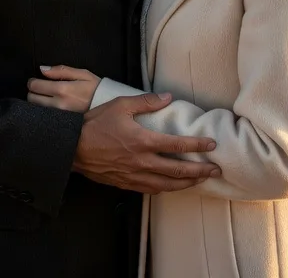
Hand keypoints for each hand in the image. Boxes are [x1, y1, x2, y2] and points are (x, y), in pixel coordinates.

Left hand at [28, 65, 100, 113]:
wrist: (107, 107)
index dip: (33, 81)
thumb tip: (42, 69)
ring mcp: (58, 117)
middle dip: (33, 92)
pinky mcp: (60, 125)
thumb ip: (61, 70)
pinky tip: (48, 108)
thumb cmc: (95, 88)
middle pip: (32, 98)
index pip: (35, 86)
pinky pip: (43, 118)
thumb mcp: (82, 74)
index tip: (37, 80)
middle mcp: (57, 104)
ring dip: (36, 102)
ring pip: (35, 109)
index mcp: (62, 89)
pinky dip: (42, 112)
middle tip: (41, 89)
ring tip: (45, 98)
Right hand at [73, 93, 220, 193]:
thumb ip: (146, 102)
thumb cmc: (95, 124)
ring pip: (167, 185)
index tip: (212, 145)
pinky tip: (171, 186)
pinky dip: (165, 189)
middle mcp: (142, 162)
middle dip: (200, 172)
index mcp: (143, 141)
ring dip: (186, 184)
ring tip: (200, 182)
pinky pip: (150, 190)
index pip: (178, 145)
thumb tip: (168, 97)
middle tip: (216, 171)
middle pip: (178, 171)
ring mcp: (134, 175)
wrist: (71, 147)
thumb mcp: (121, 105)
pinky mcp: (125, 183)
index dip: (198, 145)